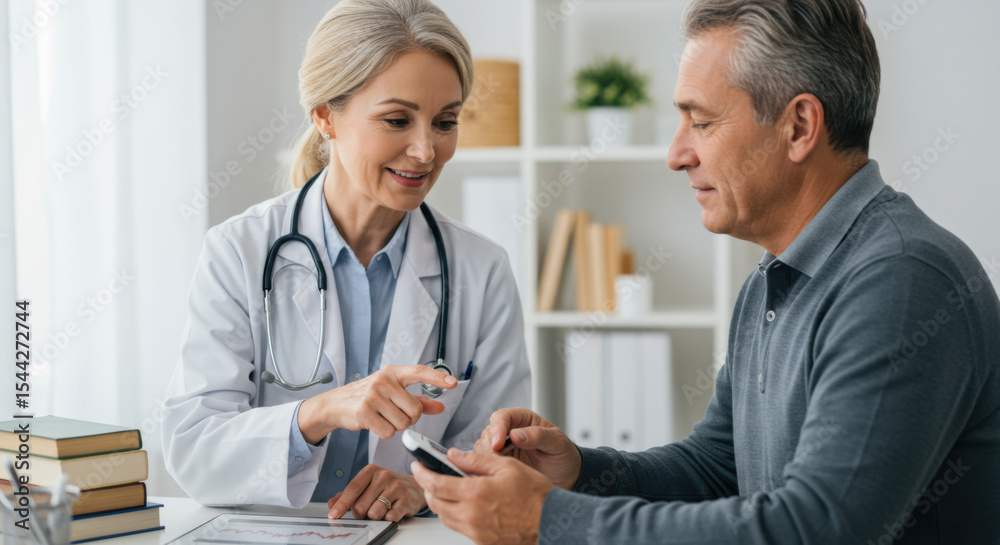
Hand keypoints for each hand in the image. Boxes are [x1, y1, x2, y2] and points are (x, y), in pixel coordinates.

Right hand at [298, 365, 456, 442]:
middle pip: (415, 410)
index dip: (438, 377)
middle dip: (409, 418)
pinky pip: (389, 432)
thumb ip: (418, 400)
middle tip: (395, 414)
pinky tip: (374, 424)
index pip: (419, 372)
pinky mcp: (364, 412)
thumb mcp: (392, 393)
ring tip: (382, 418)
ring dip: (396, 426)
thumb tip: (441, 407)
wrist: (335, 405)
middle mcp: (383, 381)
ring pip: (403, 423)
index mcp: (392, 373)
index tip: (453, 383)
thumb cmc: (367, 397)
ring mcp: (373, 396)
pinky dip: (384, 433)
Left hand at [326, 464, 425, 521]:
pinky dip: (387, 519)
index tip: (333, 515)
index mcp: (371, 470)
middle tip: (368, 510)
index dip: (342, 504)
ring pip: (374, 513)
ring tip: (381, 510)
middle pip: (361, 506)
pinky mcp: (407, 499)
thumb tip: (332, 503)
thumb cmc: (386, 487)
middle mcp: (384, 476)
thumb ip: (348, 494)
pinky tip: (391, 511)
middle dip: (361, 514)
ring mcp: (396, 487)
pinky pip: (389, 517)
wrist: (413, 487)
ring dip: (375, 517)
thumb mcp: (367, 485)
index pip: (352, 489)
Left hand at [411, 449, 553, 544]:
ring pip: (444, 516)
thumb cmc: (535, 495)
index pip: (435, 483)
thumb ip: (476, 460)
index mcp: (475, 493)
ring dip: (439, 501)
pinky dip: (453, 514)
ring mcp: (475, 531)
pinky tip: (462, 503)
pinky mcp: (481, 541)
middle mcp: (471, 515)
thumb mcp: (507, 466)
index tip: (417, 464)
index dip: (422, 472)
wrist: (551, 521)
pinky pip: (457, 526)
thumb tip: (454, 454)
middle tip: (428, 475)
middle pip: (434, 502)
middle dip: (427, 487)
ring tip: (444, 488)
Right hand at [473, 408, 581, 489]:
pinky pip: (485, 464)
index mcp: (523, 420)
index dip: (497, 428)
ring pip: (483, 448)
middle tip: (497, 460)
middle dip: (489, 446)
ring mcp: (503, 449)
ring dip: (487, 458)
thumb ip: (538, 436)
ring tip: (498, 470)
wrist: (566, 477)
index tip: (498, 443)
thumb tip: (516, 434)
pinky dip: (486, 469)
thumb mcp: (557, 443)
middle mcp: (509, 432)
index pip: (502, 417)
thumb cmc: (563, 455)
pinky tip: (496, 476)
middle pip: (488, 433)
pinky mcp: (500, 464)